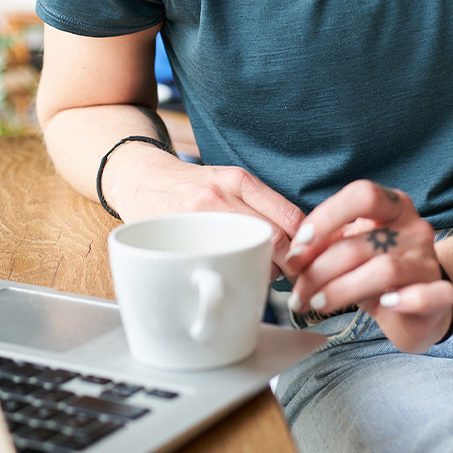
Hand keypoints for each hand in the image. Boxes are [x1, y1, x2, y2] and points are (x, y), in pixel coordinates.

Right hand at [104, 142, 305, 270]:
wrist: (140, 180)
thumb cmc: (194, 186)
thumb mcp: (230, 182)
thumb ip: (262, 204)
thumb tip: (302, 237)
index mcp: (240, 181)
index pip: (290, 218)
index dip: (307, 242)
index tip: (313, 254)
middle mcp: (221, 196)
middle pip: (275, 239)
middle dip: (292, 262)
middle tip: (296, 272)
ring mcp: (200, 218)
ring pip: (250, 254)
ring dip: (266, 271)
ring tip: (265, 271)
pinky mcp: (182, 236)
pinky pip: (220, 261)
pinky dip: (237, 272)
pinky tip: (238, 272)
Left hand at [282, 180, 452, 352]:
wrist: (419, 301)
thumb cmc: (373, 270)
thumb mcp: (347, 249)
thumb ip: (322, 247)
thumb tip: (293, 258)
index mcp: (392, 207)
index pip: (363, 195)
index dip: (327, 217)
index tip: (300, 243)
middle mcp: (414, 229)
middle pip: (360, 243)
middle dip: (318, 271)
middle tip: (299, 294)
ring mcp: (428, 261)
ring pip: (384, 270)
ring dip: (341, 290)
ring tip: (319, 304)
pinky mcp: (440, 294)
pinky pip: (427, 295)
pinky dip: (404, 301)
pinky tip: (384, 304)